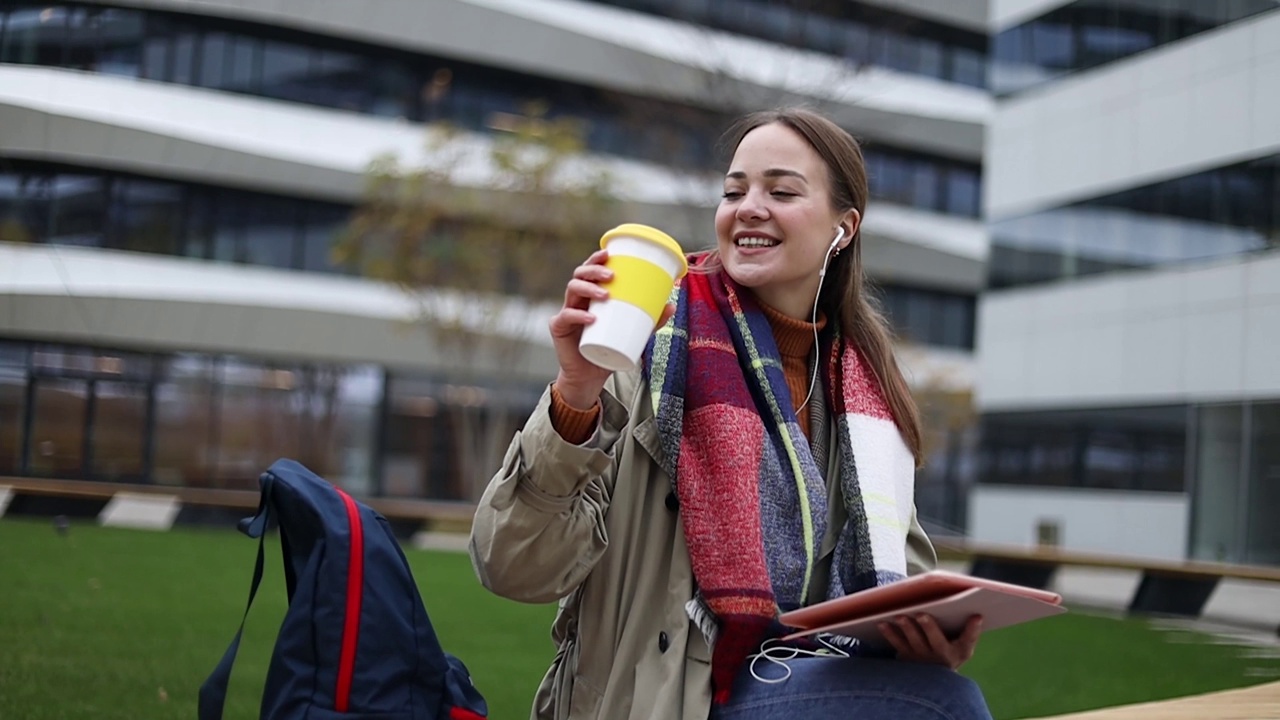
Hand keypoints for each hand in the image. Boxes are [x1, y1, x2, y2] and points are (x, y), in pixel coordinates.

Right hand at [547, 251, 675, 408]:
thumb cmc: (609, 350)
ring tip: (606, 294)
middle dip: (594, 270)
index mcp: (591, 296)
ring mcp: (566, 312)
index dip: (596, 259)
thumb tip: (671, 306)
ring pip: (572, 290)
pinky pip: (566, 317)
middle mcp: (576, 300)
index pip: (590, 270)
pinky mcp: (559, 328)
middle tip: (612, 275)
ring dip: (589, 288)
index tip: (609, 253)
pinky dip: (578, 316)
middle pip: (579, 275)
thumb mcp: (633, 334)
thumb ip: (650, 322)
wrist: (590, 376)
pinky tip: (592, 318)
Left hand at [878, 614, 980, 669]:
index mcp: (959, 651)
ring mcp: (922, 659)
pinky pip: (897, 645)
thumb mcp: (961, 644)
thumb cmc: (949, 650)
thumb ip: (966, 629)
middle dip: (930, 628)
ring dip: (906, 629)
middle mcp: (941, 657)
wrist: (932, 678)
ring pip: (914, 643)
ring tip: (899, 616)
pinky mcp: (906, 658)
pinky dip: (889, 634)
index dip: (973, 629)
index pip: (969, 640)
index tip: (977, 616)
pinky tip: (882, 622)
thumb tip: (973, 609)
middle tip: (922, 614)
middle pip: (936, 642)